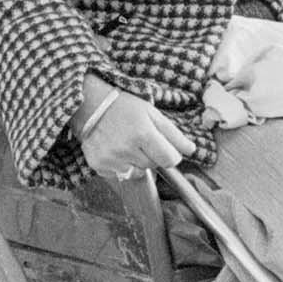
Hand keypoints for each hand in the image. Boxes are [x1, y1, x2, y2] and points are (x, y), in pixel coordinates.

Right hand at [79, 88, 198, 180]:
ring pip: (137, 172)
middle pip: (153, 166)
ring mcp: (111, 159)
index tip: (164, 147)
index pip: (169, 159)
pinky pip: (120, 175)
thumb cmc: (124, 107)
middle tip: (140, 139)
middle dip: (151, 155)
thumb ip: (174, 134)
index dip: (170, 154)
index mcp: (143, 133)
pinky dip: (121, 166)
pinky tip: (115, 150)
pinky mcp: (99, 165)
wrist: (91, 106)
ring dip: (137, 162)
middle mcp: (126, 148)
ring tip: (127, 144)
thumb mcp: (153, 114)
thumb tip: (191, 150)